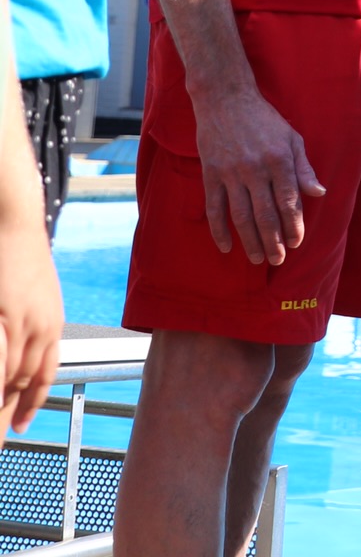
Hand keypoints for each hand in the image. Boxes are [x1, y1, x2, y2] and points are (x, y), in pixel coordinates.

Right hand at [0, 191, 61, 436]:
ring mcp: (23, 320)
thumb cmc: (22, 257)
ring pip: (12, 373)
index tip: (21, 426)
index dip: (33, 402)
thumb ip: (31, 320)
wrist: (17, 224)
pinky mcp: (5, 313)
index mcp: (52, 325)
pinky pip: (1, 356)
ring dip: (0, 401)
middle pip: (28, 381)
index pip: (45, 374)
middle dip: (13, 412)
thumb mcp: (35, 294)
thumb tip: (24, 339)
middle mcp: (44, 327)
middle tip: (4, 440)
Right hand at [192, 86, 325, 264]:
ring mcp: (230, 173)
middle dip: (274, 240)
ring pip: (240, 216)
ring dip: (250, 241)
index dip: (294, 224)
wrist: (225, 99)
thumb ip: (304, 168)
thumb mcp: (292, 138)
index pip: (289, 201)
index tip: (297, 242)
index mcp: (279, 160)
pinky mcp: (211, 174)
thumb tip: (319, 193)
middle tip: (279, 260)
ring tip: (258, 259)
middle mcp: (255, 169)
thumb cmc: (265, 119)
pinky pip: (215, 208)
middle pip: (265, 214)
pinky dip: (219, 230)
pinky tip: (226, 246)